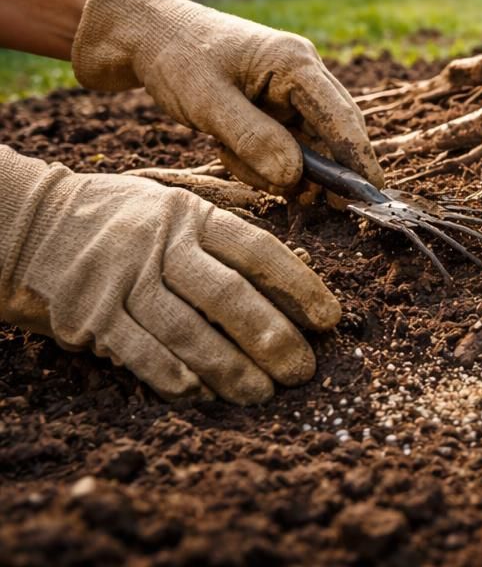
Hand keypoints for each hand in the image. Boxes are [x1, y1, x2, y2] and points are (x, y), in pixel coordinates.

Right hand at [0, 145, 340, 403]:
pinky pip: (142, 354)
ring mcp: (121, 280)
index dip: (300, 287)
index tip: (331, 319)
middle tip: (302, 370)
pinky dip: (177, 378)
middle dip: (273, 338)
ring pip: (188, 332)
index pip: (258, 250)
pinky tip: (206, 394)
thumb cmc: (121, 222)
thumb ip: (223, 238)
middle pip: (228, 296)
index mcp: (190, 215)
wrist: (27, 227)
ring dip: (231, 369)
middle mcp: (158, 245)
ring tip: (263, 393)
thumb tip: (294, 274)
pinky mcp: (89, 315)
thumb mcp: (173, 208)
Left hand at [70, 0, 382, 194]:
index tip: (373, 196)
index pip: (342, 117)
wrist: (141, 34)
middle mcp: (302, 77)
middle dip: (315, 172)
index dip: (360, 158)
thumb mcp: (207, 100)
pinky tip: (224, 148)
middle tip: (303, 203)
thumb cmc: (174, 56)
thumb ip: (253, 139)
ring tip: (226, 155)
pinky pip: (280, 148)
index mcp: (295, 63)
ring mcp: (287, 94)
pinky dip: (257, 161)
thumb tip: (297, 178)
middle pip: (331, 136)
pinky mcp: (270, 109)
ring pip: (303, 149)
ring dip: (272, 167)